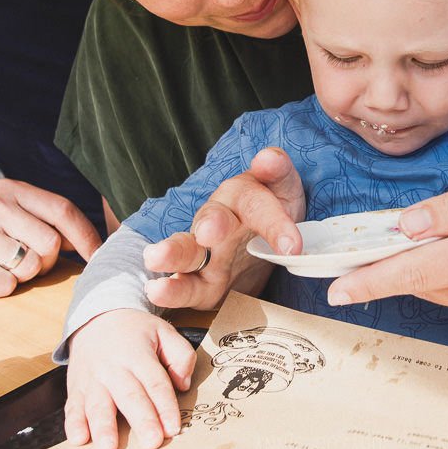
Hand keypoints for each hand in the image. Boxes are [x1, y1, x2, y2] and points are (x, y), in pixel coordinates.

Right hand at [0, 178, 101, 296]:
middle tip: (26, 264)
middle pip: (51, 244)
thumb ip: (41, 219)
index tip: (99, 257)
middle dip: (47, 263)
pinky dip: (0, 288)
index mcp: (9, 190)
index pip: (62, 210)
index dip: (86, 237)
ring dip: (22, 276)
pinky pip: (4, 285)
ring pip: (30, 267)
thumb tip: (89, 242)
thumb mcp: (4, 212)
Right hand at [64, 310, 194, 448]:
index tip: (173, 427)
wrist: (97, 318)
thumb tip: (184, 384)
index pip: (155, 384)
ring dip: (103, 427)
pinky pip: (73, 407)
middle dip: (141, 420)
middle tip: (151, 442)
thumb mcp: (164, 331)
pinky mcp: (76, 389)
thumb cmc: (135, 331)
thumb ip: (181, 355)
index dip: (165, 406)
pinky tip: (78, 438)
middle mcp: (114, 368)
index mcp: (139, 355)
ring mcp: (92, 380)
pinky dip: (74, 424)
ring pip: (98, 404)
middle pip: (130, 397)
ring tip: (108, 447)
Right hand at [144, 148, 305, 309]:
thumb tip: (268, 157)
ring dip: (172, 254)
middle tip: (209, 232)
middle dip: (210, 224)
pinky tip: (156, 291)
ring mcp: (205, 254)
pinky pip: (186, 288)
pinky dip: (170, 290)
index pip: (257, 205)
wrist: (261, 246)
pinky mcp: (201, 285)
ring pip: (186, 252)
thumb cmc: (271, 211)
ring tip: (154, 257)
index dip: (275, 224)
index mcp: (240, 198)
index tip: (293, 246)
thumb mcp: (283, 190)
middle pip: (210, 219)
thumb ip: (278, 172)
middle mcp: (216, 222)